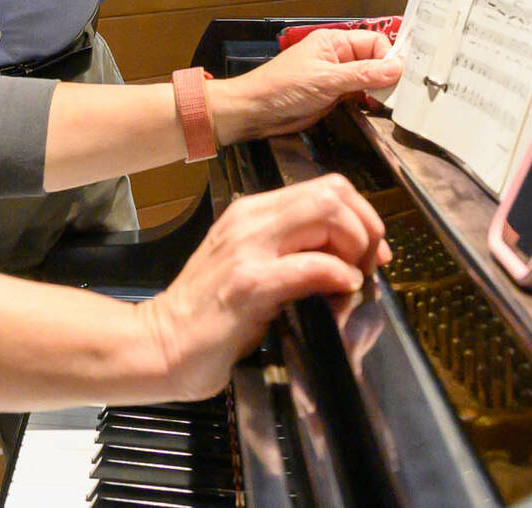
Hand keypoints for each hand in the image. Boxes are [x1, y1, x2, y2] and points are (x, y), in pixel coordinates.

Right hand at [137, 175, 390, 399]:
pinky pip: (311, 265)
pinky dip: (338, 276)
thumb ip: (292, 254)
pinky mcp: (248, 283)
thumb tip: (348, 261)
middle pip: (333, 193)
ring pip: (326, 214)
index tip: (370, 253)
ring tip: (354, 280)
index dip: (362, 215)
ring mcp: (247, 247)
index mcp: (253, 212)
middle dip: (366, 229)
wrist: (160, 344)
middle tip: (368, 267)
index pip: (327, 187)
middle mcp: (250, 218)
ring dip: (355, 247)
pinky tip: (341, 293)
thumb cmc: (209, 316)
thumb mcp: (253, 268)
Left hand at [209, 29, 402, 145]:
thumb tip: (395, 68)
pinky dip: (370, 102)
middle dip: (388, 75)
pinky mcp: (334, 97)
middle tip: (399, 94)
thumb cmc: (280, 88)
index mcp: (334, 42)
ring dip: (380, 90)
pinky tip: (375, 109)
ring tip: (390, 103)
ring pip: (370, 80)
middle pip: (375, 61)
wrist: (256, 112)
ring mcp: (336, 78)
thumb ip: (362, 74)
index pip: (374, 43)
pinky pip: (360, 95)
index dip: (389, 58)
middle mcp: (338, 57)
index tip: (400, 78)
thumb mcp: (326, 79)